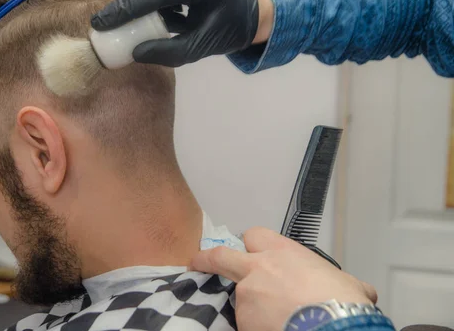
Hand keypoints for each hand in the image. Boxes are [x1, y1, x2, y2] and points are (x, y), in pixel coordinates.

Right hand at [91, 0, 270, 66]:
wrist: (253, 5)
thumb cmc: (228, 29)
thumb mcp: (200, 48)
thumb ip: (167, 53)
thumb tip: (134, 52)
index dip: (123, 10)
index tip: (100, 24)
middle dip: (130, 5)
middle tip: (129, 29)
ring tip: (162, 19)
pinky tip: (170, 5)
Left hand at [191, 227, 377, 330]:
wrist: (331, 328)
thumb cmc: (342, 305)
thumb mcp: (350, 285)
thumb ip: (342, 281)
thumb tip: (360, 292)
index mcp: (283, 253)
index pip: (254, 236)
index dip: (251, 244)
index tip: (250, 252)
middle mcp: (258, 270)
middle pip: (221, 256)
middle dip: (207, 259)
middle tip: (198, 262)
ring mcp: (246, 297)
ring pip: (239, 299)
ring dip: (251, 307)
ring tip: (275, 319)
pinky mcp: (243, 322)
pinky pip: (244, 323)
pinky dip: (255, 326)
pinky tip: (273, 328)